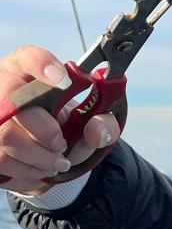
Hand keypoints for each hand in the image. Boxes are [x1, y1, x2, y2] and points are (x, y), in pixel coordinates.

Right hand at [0, 46, 119, 194]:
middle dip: (45, 131)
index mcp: (26, 71)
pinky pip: (3, 160)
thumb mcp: (88, 121)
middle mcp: (2, 88)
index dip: (44, 66)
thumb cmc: (64, 127)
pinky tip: (41, 168)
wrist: (44, 153)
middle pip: (16, 103)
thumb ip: (103, 121)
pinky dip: (30, 171)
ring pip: (8, 137)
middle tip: (61, 144)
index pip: (29, 57)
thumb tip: (97, 129)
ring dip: (41, 157)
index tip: (65, 80)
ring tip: (57, 161)